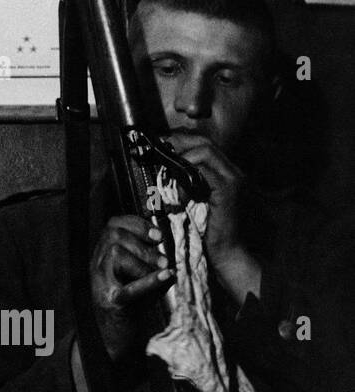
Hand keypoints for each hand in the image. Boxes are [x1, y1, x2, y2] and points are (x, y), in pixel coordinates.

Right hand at [89, 214, 172, 360]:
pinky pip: (129, 287)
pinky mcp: (112, 302)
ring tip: (163, 272)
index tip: (157, 235)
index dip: (136, 224)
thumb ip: (149, 262)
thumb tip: (169, 251)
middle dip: (143, 243)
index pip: (113, 224)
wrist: (113, 339)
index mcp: (102, 255)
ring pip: (116, 254)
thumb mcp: (138, 277)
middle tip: (163, 259)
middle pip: (114, 236)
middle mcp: (97, 265)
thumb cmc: (131, 305)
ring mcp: (101, 283)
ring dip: (145, 261)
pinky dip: (149, 280)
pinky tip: (167, 277)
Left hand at [167, 131, 259, 301]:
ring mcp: (233, 179)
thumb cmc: (208, 229)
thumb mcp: (194, 199)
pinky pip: (205, 168)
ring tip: (164, 158)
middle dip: (178, 140)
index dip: (182, 139)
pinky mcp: (228, 190)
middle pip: (205, 141)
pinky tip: (174, 173)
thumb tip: (166, 168)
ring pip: (206, 149)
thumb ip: (187, 182)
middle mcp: (232, 171)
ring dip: (181, 151)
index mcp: (225, 172)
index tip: (160, 143)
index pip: (204, 143)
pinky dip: (187, 166)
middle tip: (158, 145)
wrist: (226, 251)